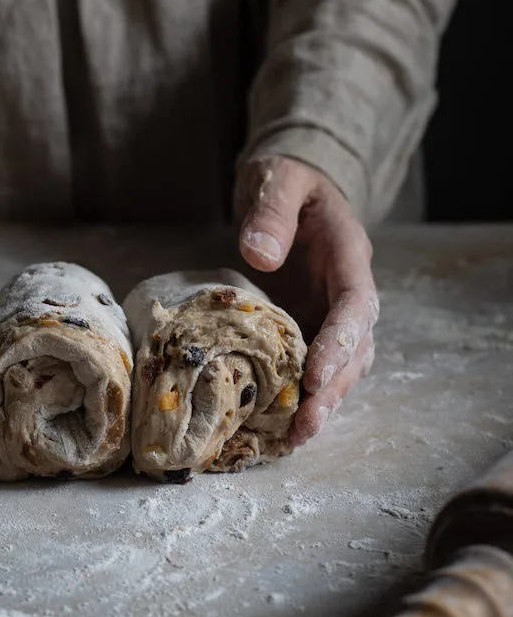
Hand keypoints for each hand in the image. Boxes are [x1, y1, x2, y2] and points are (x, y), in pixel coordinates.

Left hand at [234, 155, 378, 445]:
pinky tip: (275, 422)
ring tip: (292, 437)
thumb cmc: (285, 179)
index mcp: (348, 257)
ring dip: (321, 402)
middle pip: (354, 349)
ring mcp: (329, 312)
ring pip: (340, 367)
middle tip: (304, 425)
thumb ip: (271, 212)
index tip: (316, 376)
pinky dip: (300, 394)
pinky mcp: (308, 325)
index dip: (339, 344)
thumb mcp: (278, 179)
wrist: (285, 186)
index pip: (355, 307)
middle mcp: (346, 292)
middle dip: (332, 390)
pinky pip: (311, 365)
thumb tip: (261, 255)